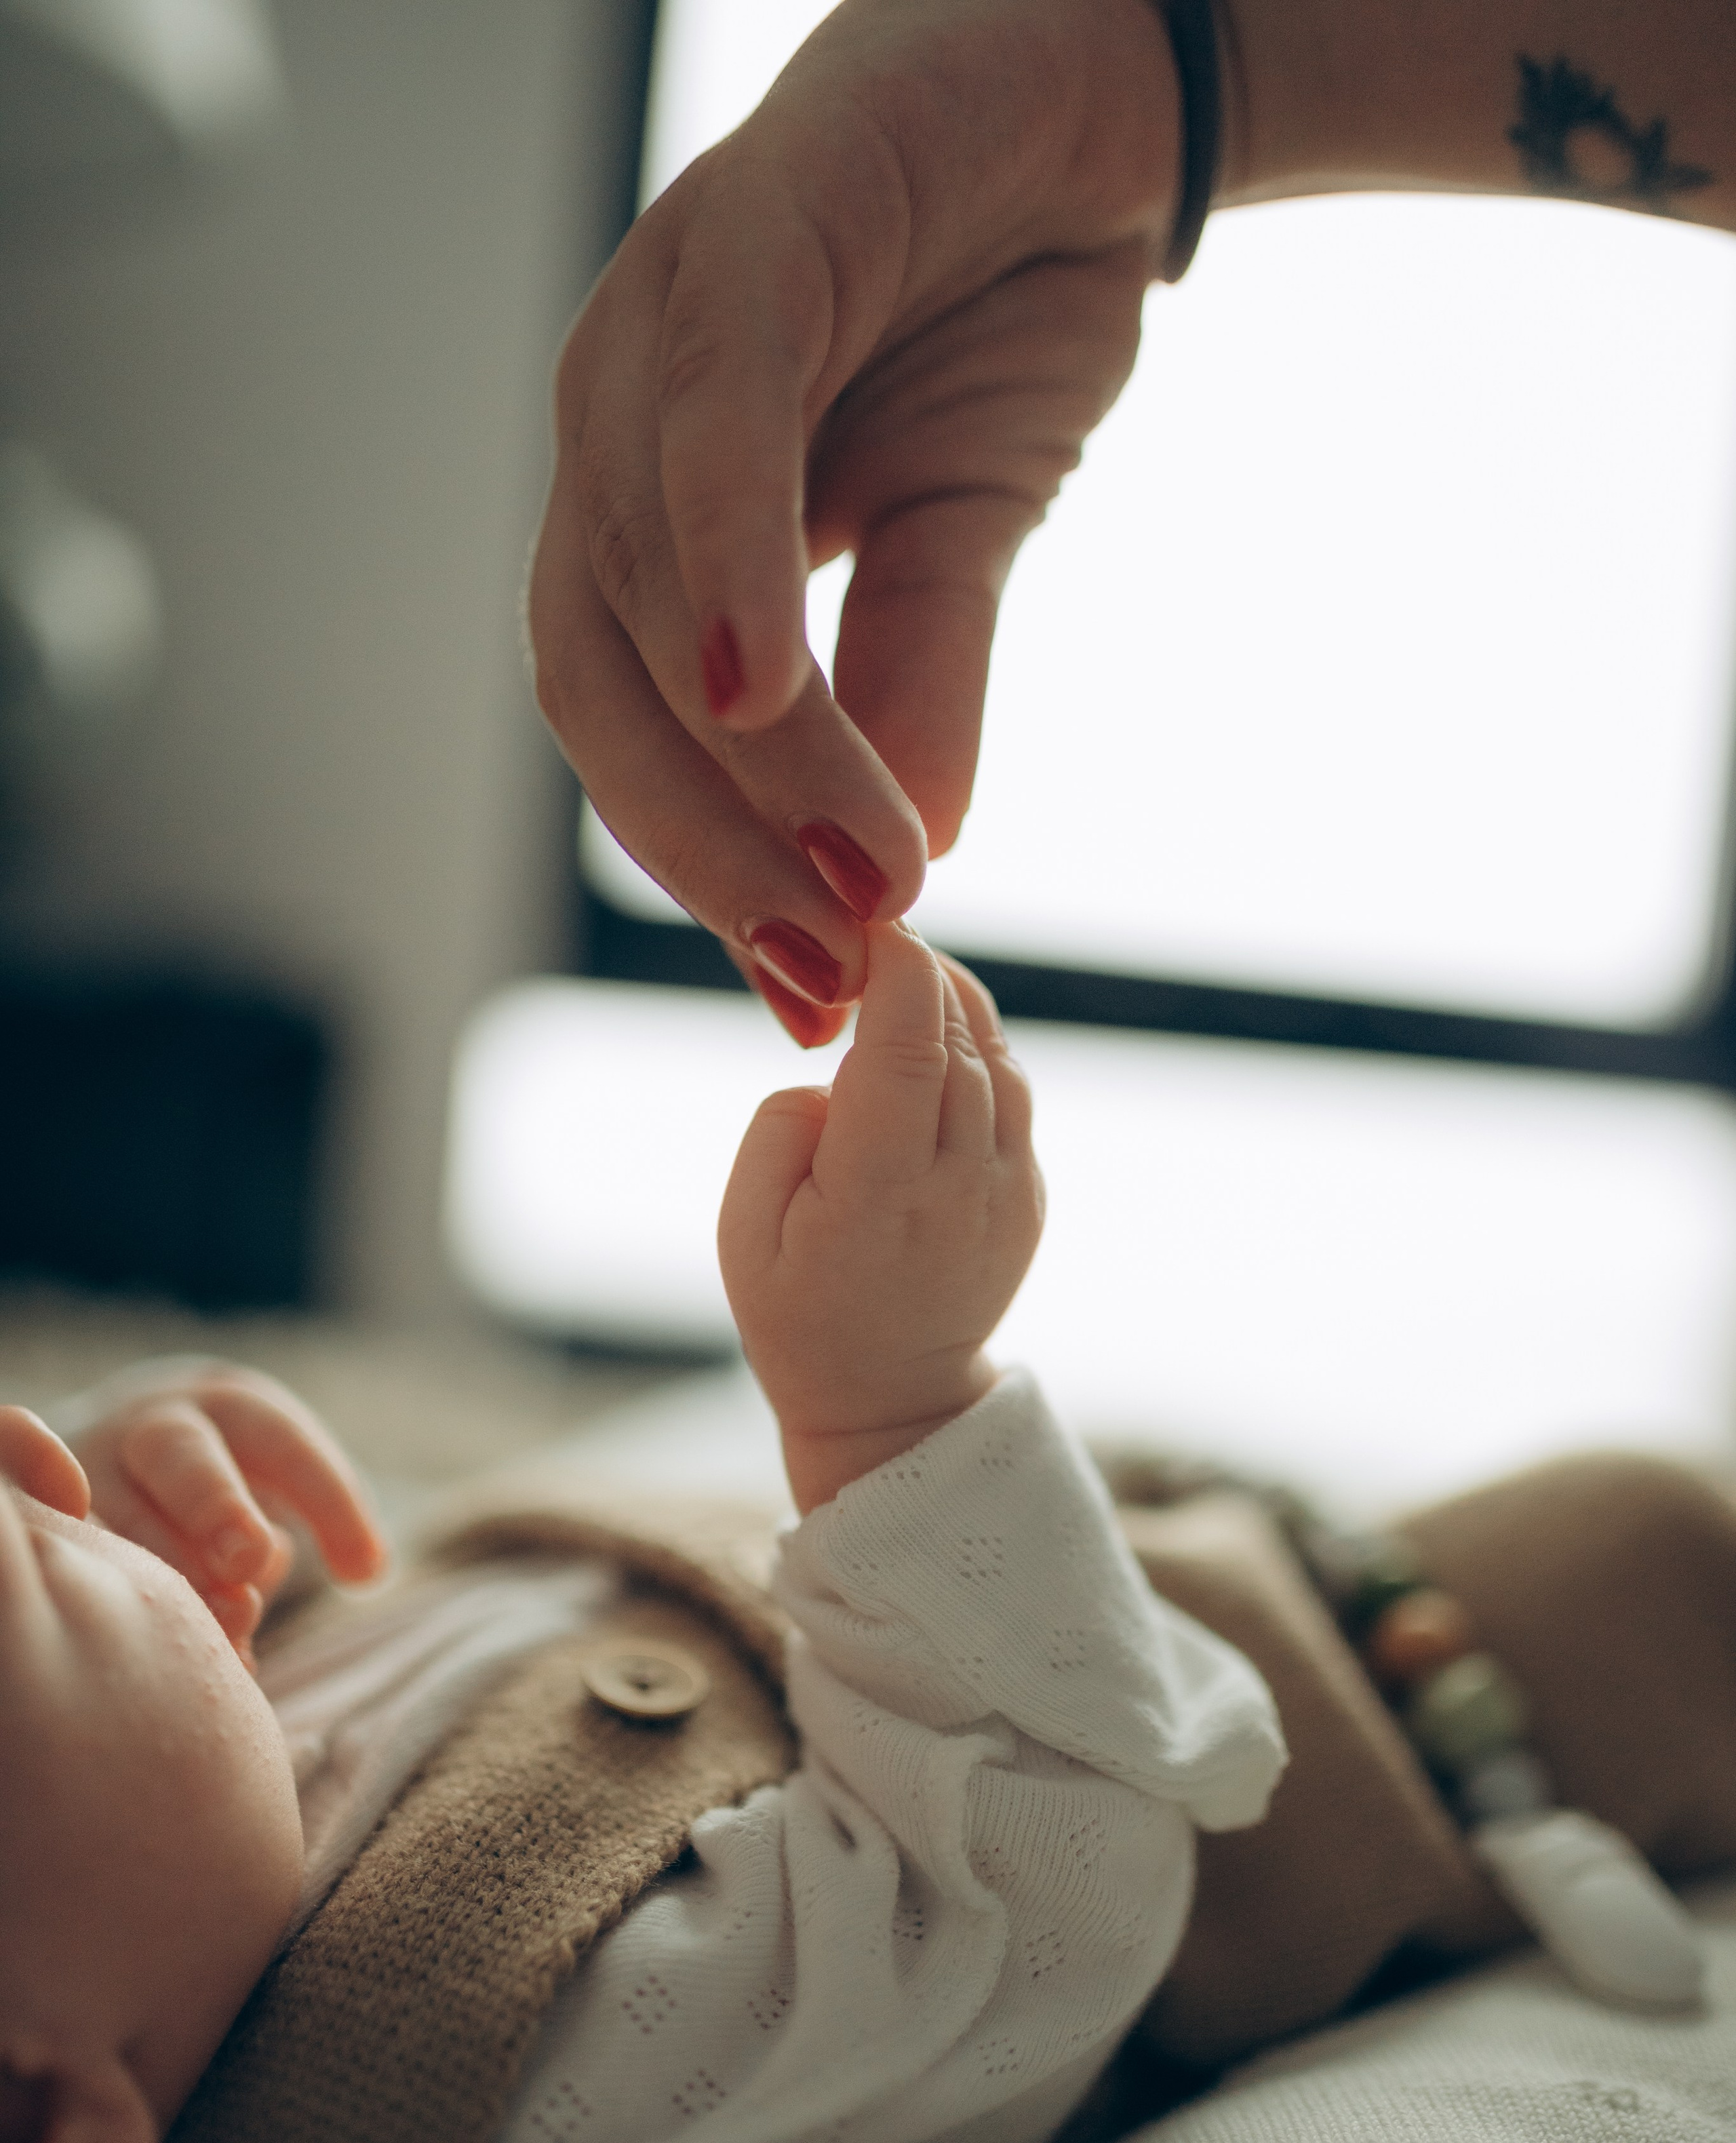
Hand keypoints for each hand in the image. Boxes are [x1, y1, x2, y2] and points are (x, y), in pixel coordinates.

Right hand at [0, 1364, 386, 1659]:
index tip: (364, 1572)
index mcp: (231, 1408)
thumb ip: (302, 1525)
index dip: (328, 1501)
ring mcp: (88, 1465)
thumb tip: (320, 1581)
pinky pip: (56, 1537)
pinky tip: (132, 1636)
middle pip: (182, 1455)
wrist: (111, 1452)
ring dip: (167, 1576)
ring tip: (221, 1630)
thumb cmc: (223, 1483)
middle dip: (218, 1507)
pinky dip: (94, 1583)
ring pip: (114, 1510)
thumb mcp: (274, 1478)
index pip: (285, 1442)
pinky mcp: (41, 1504)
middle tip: (250, 1564)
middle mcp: (154, 1426)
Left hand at [530, 0, 1182, 1038]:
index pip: (630, 724)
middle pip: (601, 680)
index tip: (808, 989)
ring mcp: (656, 322)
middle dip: (710, 846)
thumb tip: (915, 852)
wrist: (1100, 92)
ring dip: (755, 755)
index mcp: (646, 505)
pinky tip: (752, 691)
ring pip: (649, 582)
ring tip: (869, 875)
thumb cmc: (999, 298)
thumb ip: (916, 676)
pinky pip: (707, 426)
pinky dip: (723, 564)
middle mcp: (615, 422)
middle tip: (826, 969)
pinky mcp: (740, 235)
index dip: (706, 864)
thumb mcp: (962, 529)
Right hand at [719, 923, 1042, 1508]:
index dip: (900, 973)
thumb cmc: (796, 1311)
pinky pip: (1012, 1094)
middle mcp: (960, 1189)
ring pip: (997, 1059)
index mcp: (880, 1196)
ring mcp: (1008, 1193)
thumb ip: (783, 1128)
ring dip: (952, 1005)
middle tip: (873, 937)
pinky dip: (975, 1050)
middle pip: (959, 1041)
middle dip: (920, 975)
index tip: (876, 926)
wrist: (889, 1400)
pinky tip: (931, 1042)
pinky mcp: (1028, 1195)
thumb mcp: (744, 1229)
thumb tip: (839, 1065)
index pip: (911, 1054)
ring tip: (899, 983)